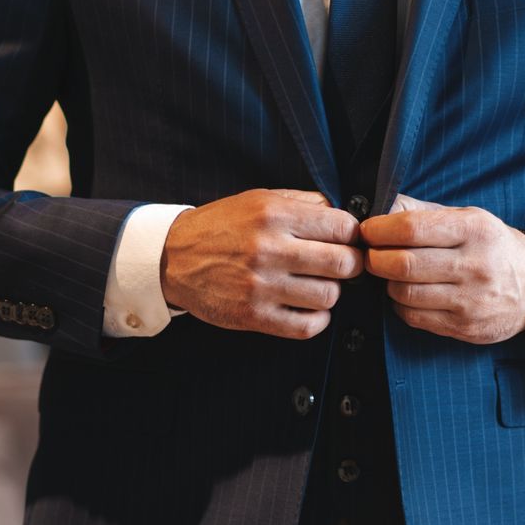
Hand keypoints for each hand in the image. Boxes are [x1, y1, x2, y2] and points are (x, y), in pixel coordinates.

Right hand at [161, 189, 363, 339]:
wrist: (172, 257)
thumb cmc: (221, 226)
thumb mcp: (258, 199)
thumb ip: (303, 202)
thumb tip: (344, 215)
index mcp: (273, 215)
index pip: (342, 227)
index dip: (352, 235)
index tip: (346, 240)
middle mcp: (268, 249)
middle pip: (344, 264)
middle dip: (351, 265)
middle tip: (341, 265)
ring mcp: (261, 286)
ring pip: (329, 296)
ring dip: (330, 292)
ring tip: (317, 285)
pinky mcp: (253, 315)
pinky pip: (307, 326)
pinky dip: (317, 319)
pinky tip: (307, 308)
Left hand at [361, 196, 524, 344]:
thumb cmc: (492, 246)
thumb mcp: (468, 218)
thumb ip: (423, 212)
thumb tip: (380, 207)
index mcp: (474, 229)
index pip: (411, 228)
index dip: (379, 230)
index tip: (368, 231)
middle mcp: (475, 265)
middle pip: (403, 264)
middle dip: (375, 259)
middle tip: (370, 255)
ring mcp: (471, 300)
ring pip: (404, 293)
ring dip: (387, 283)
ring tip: (390, 274)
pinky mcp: (465, 327)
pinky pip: (414, 317)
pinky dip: (401, 305)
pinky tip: (407, 294)